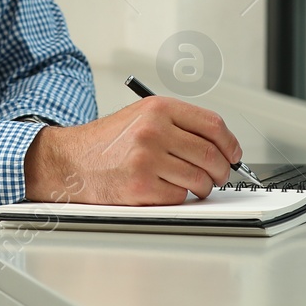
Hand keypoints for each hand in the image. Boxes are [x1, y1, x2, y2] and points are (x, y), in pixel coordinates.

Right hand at [21, 95, 242, 205]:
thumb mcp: (141, 117)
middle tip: (218, 176)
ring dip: (202, 187)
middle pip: (211, 154)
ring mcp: (147, 159)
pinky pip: (179, 196)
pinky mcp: (141, 186)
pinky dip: (179, 197)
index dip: (231, 144)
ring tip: (193, 185)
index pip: (213, 125)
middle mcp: (153, 130)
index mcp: (157, 109)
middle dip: (222, 170)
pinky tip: (165, 190)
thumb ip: (178, 125)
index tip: (234, 154)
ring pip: (199, 179)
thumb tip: (221, 146)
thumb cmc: (107, 143)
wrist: (71, 161)